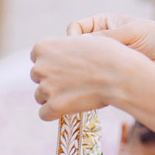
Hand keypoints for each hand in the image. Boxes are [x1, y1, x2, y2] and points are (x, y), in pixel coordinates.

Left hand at [30, 35, 154, 123]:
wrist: (119, 74)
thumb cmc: (108, 55)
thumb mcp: (84, 41)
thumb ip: (68, 47)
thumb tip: (68, 54)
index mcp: (44, 47)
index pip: (36, 57)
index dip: (51, 63)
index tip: (63, 68)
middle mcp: (40, 66)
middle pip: (36, 77)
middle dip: (50, 80)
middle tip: (70, 84)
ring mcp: (46, 87)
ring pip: (40, 96)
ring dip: (52, 97)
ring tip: (72, 97)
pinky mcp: (55, 106)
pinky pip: (44, 114)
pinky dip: (53, 114)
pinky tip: (66, 111)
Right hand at [66, 13, 154, 71]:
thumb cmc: (153, 38)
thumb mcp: (129, 32)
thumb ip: (106, 37)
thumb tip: (81, 43)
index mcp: (102, 23)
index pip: (76, 28)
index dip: (74, 37)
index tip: (79, 47)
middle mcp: (100, 40)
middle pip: (76, 47)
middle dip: (76, 55)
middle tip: (81, 64)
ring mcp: (103, 57)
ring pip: (83, 63)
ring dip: (84, 68)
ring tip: (92, 74)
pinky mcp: (108, 73)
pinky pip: (93, 76)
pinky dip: (93, 79)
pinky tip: (98, 82)